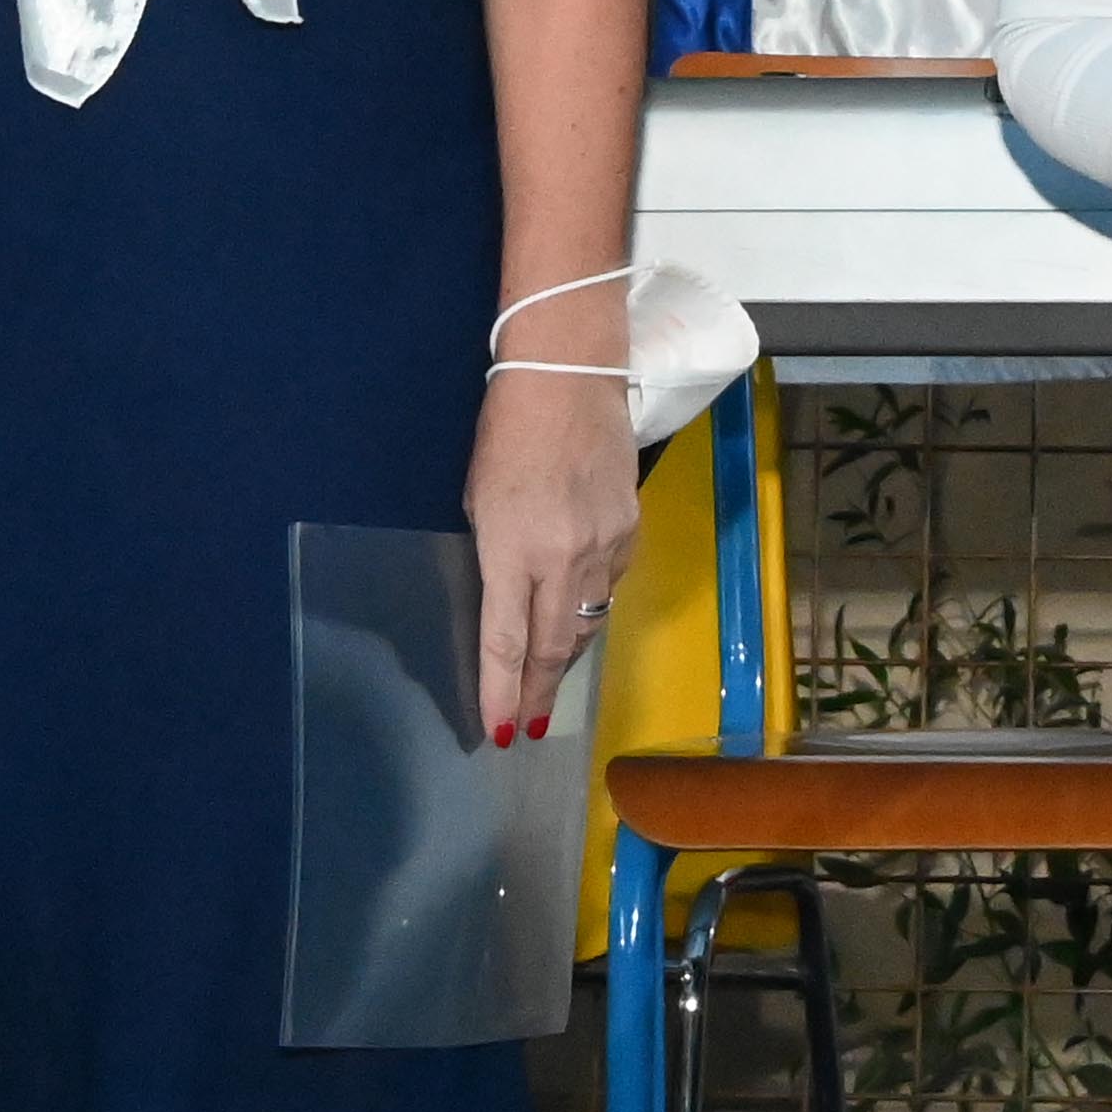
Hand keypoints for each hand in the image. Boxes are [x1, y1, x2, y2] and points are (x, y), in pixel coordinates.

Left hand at [469, 364, 644, 747]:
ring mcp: (606, 544)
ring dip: (565, 656)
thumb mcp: (480, 502)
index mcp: (513, 550)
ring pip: (587, 620)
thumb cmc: (507, 433)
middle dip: (538, 692)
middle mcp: (564, 557)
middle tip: (528, 727)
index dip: (503, 693)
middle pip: (553, 646)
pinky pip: (611, 584)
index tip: (500, 731)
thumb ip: (496, 557)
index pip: (507, 642)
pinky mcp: (632, 527)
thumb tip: (512, 597)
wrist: (571, 379)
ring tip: (548, 686)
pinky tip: (579, 616)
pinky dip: (592, 607)